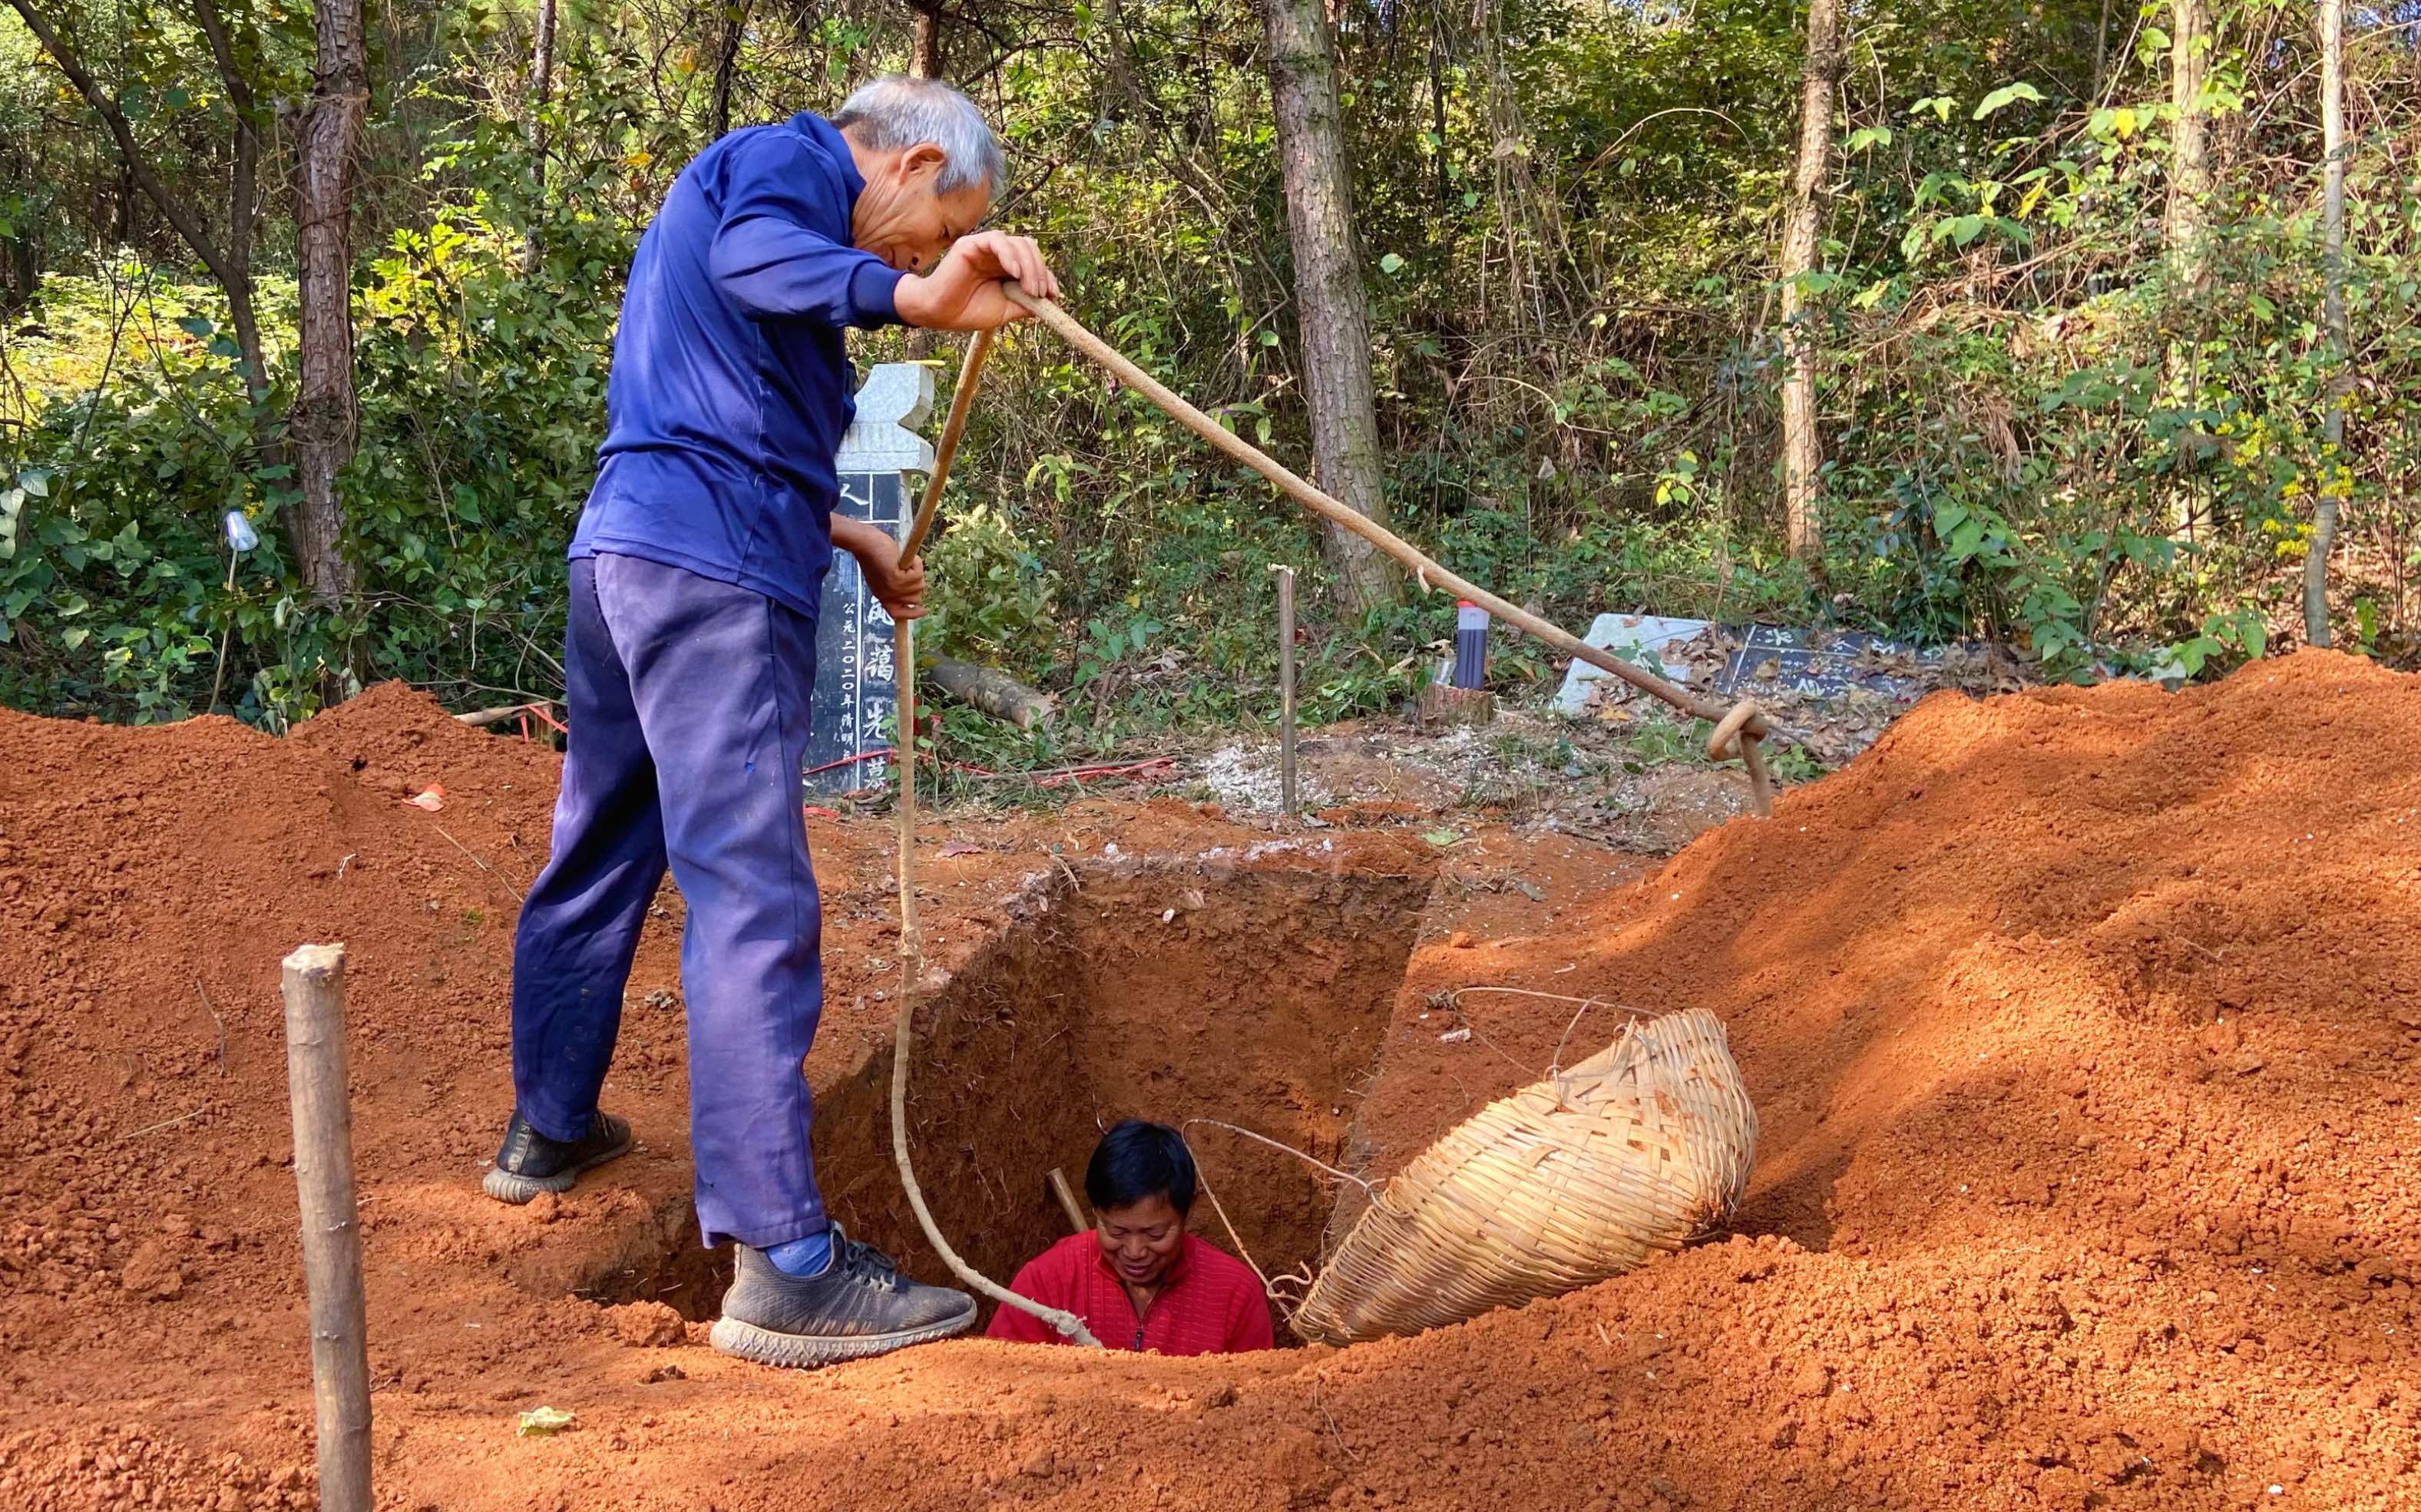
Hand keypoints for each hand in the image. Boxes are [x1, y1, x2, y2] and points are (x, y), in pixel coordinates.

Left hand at [860, 548, 926, 620]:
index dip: (913, 614)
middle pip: (917, 597)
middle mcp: (888, 597)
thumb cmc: (875, 554)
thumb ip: (896, 586)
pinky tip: (904, 558)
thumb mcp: (884, 576)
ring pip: (919, 584)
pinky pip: (918, 574)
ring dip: (916, 570)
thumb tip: (914, 596)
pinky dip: (916, 563)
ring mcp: (893, 589)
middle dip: (917, 582)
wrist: (864, 543)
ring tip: (903, 561)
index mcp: (883, 597)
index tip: (924, 610)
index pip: (899, 615)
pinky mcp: (896, 579)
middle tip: (908, 568)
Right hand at [895, 231, 1060, 330]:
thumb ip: (1026, 304)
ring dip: (1030, 266)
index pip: (1034, 263)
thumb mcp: (1006, 310)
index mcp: (1007, 268)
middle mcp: (999, 255)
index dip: (1047, 277)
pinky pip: (998, 240)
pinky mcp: (973, 244)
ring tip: (1029, 289)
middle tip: (1040, 293)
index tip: (1053, 295)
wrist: (940, 314)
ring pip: (1019, 244)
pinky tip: (1015, 273)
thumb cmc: (969, 311)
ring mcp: (986, 248)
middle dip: (1040, 271)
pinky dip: (1011, 255)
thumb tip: (1050, 301)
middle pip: (1030, 250)